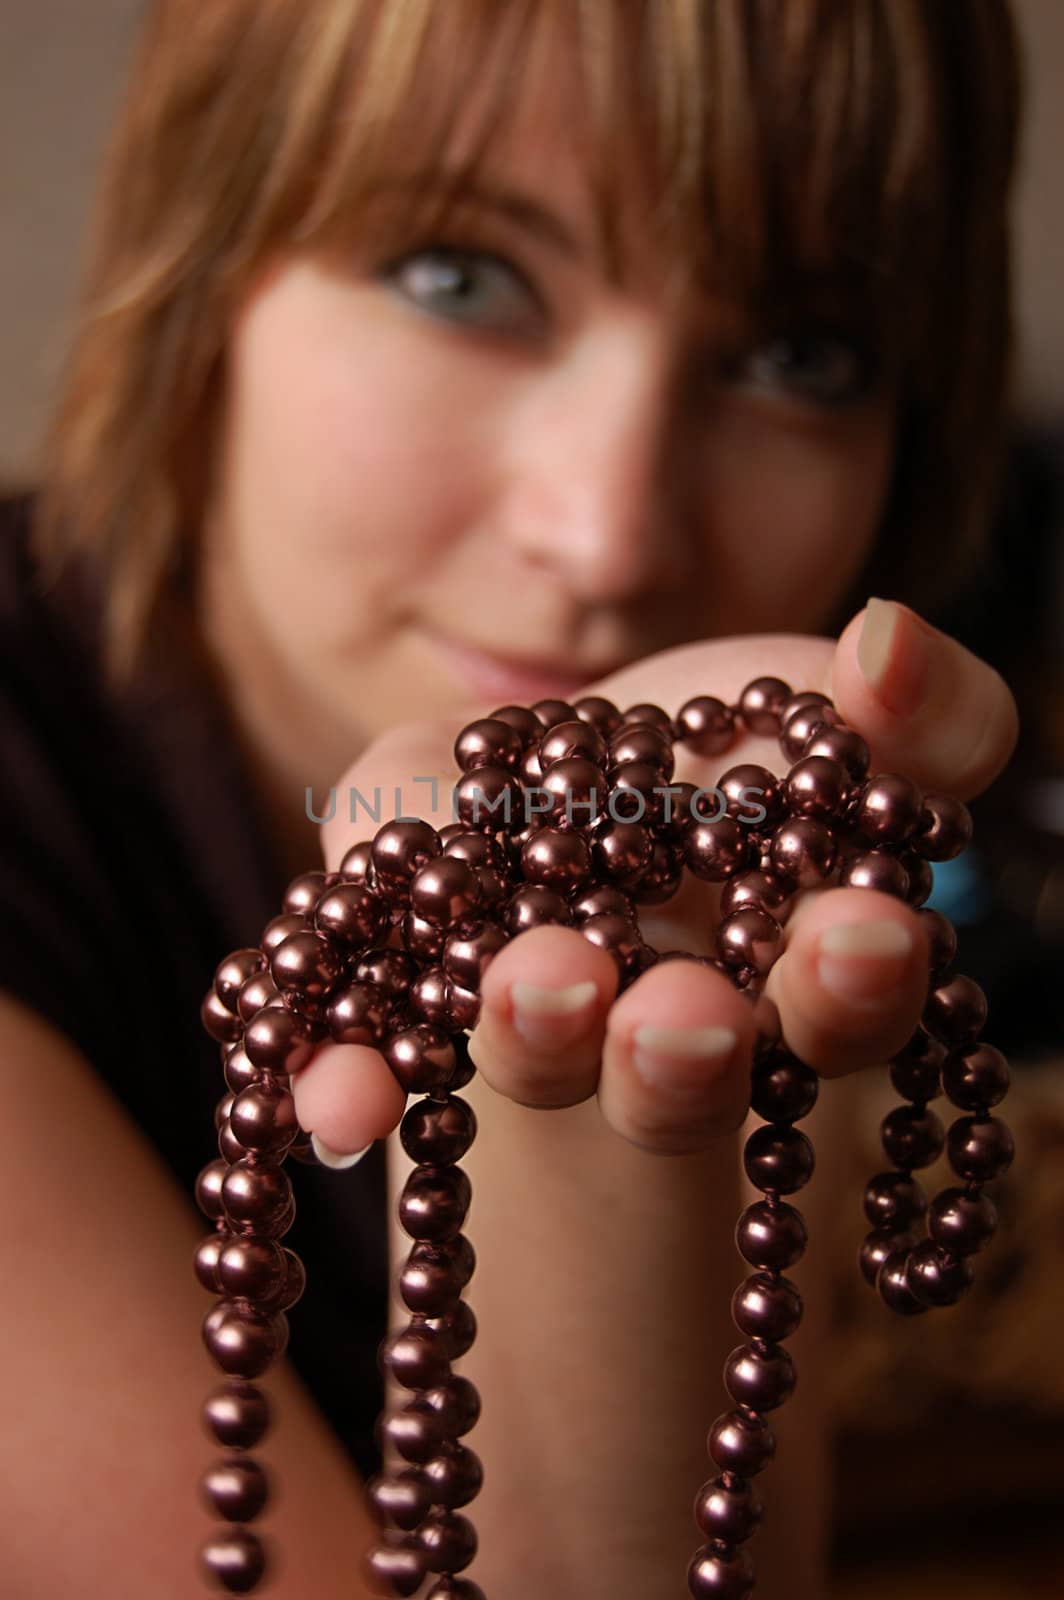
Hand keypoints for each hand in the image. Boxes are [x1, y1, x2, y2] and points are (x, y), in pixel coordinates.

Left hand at [290, 600, 1017, 1156]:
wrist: (546, 794)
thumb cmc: (719, 750)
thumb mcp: (822, 702)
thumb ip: (921, 706)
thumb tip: (896, 647)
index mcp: (787, 971)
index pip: (843, 1006)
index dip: (856, 987)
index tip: (862, 937)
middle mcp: (668, 1031)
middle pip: (690, 1074)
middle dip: (692, 1051)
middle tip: (687, 1018)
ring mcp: (540, 1030)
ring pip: (547, 1063)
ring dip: (540, 1035)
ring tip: (531, 985)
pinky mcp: (411, 997)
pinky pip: (375, 1059)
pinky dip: (350, 1080)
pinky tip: (336, 1099)